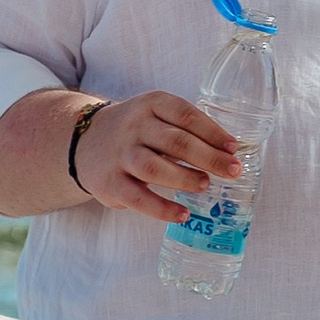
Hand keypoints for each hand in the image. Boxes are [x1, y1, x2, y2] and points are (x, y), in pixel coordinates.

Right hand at [72, 92, 243, 224]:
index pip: (186, 115)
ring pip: (154, 167)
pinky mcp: (111, 183)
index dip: (213, 132)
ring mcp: (121, 155)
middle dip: (209, 157)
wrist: (84, 141)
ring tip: (205, 185)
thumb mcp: (156, 116)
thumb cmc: (136, 132)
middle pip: (175, 141)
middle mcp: (135, 127)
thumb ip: (187, 130)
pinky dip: (162, 208)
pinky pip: (138, 198)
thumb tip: (230, 154)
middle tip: (233, 171)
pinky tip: (182, 214)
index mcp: (152, 105)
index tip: (234, 148)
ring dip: (184, 177)